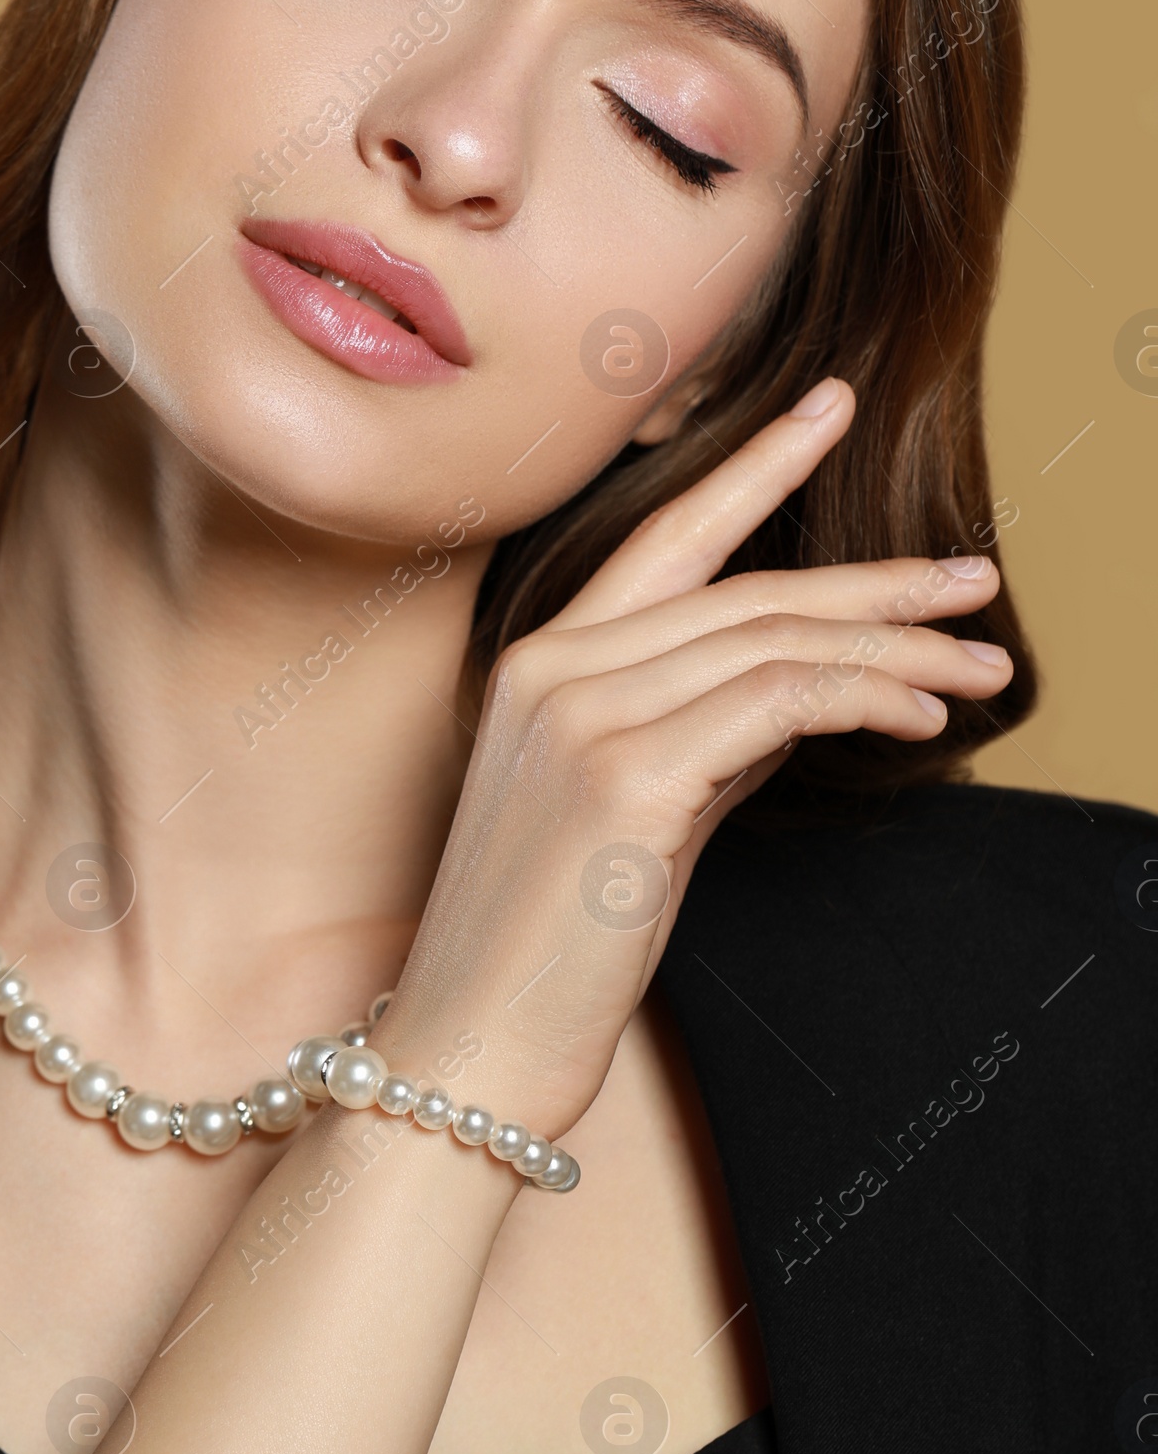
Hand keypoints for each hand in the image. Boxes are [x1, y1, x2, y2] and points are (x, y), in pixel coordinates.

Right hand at [377, 378, 1010, 1140]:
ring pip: (772, 640)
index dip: (754, 466)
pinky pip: (775, 701)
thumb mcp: (628, 810)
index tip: (830, 408)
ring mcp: (580, 716)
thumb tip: (803, 687)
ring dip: (896, 647)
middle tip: (975, 579)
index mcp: (538, 663)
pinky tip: (923, 712)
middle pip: (746, 591)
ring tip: (983, 666)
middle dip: (876, 581)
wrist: (471, 1045)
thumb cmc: (545, 943)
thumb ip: (701, 732)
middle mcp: (551, 668)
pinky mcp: (622, 777)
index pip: (667, 539)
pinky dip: (863, 693)